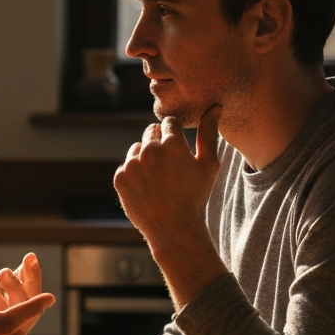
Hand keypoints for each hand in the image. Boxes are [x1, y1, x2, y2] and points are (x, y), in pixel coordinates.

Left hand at [113, 107, 226, 308]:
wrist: (173, 228)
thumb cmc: (195, 196)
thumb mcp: (208, 165)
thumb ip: (208, 133)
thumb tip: (215, 106)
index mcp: (172, 143)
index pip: (169, 123)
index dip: (175, 135)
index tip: (178, 151)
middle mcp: (149, 149)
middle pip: (150, 132)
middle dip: (159, 143)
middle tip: (168, 166)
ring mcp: (132, 163)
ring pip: (137, 149)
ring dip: (145, 158)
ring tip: (158, 179)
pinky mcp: (119, 177)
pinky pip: (126, 167)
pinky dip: (134, 175)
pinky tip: (146, 188)